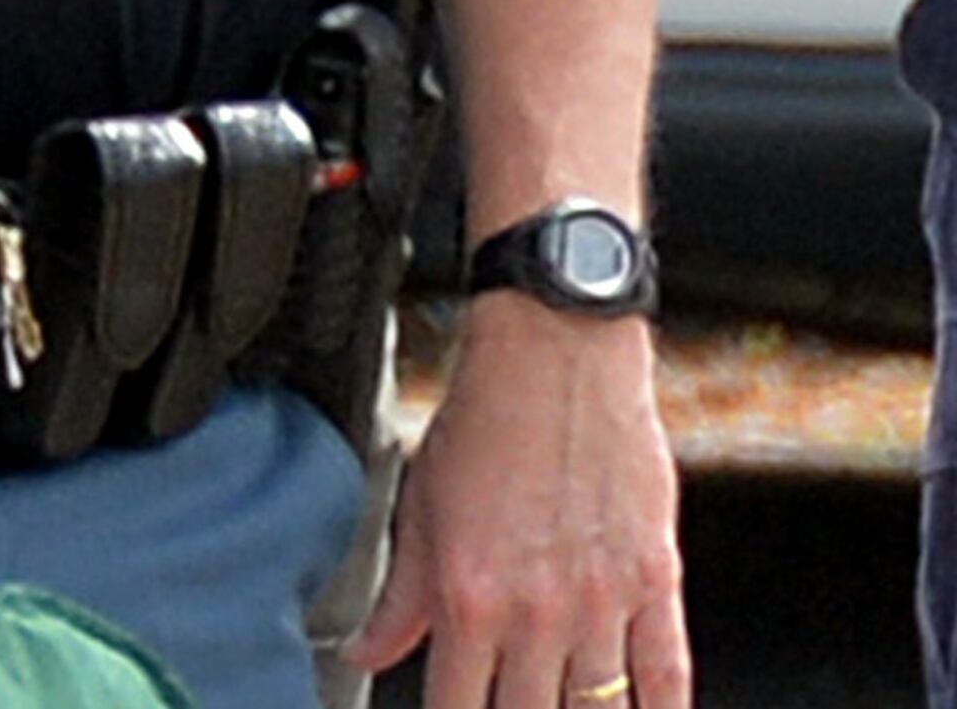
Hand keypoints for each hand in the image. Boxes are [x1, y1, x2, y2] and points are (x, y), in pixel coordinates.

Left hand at [348, 298, 688, 708]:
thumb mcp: (419, 508)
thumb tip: (365, 653)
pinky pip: (666, 676)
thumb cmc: (485, 422)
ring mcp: (603, 602)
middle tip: (505, 706)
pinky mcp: (656, 582)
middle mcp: (537, 609)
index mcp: (470, 595)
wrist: (555, 357)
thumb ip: (400, 597)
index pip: (455, 705)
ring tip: (559, 708)